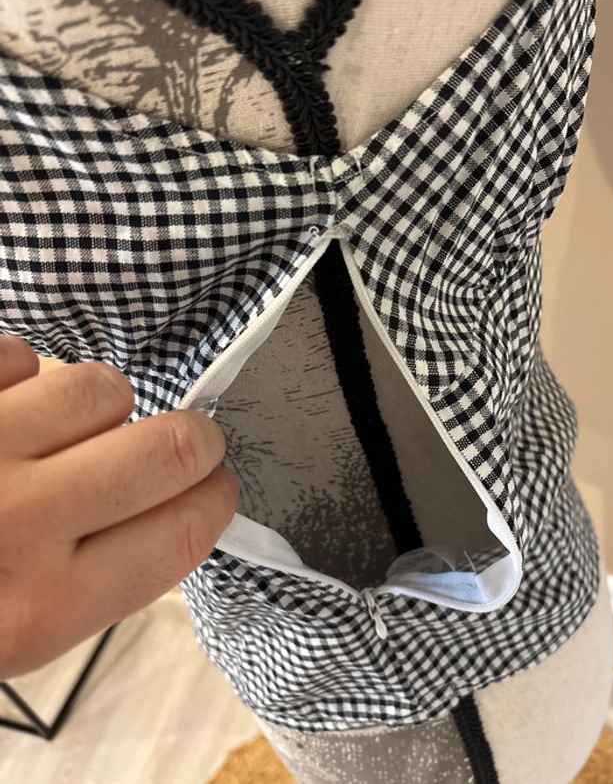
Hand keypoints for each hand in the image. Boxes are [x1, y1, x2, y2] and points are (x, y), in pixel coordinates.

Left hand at [0, 334, 237, 678]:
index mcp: (41, 605)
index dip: (217, 497)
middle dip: (190, 437)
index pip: (188, 529)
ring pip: (99, 387)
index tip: (213, 484)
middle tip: (177, 440)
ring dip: (89, 407)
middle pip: (175, 445)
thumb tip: (169, 506)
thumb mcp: (8, 633)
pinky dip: (15, 376)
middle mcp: (16, 523)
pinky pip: (22, 352)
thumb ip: (93, 575)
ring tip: (51, 431)